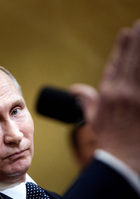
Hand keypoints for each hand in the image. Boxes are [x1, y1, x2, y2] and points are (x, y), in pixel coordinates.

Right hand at [69, 21, 139, 172]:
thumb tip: (74, 89)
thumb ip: (86, 100)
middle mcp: (122, 92)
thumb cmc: (109, 138)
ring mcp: (138, 97)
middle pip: (130, 60)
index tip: (126, 32)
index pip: (115, 64)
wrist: (123, 157)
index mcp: (107, 94)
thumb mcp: (93, 119)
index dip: (121, 47)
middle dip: (136, 40)